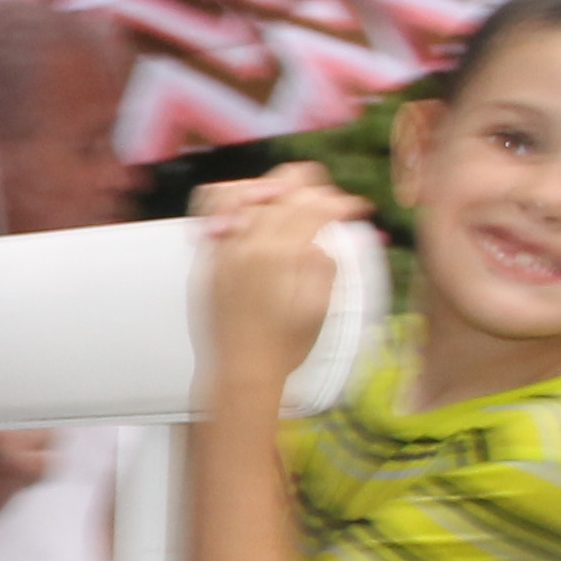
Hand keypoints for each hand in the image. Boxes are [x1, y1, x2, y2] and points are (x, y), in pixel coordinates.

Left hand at [195, 162, 369, 388]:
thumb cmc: (281, 349)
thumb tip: (320, 242)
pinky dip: (231, 200)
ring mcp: (222, 251)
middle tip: (328, 198)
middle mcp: (247, 247)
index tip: (354, 209)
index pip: (313, 208)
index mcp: (280, 257)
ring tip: (289, 193)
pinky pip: (209, 213)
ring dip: (271, 186)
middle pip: (282, 192)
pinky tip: (249, 205)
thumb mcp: (317, 310)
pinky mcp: (206, 260)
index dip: (339, 203)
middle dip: (313, 188)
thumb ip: (322, 268)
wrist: (239, 373)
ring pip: (244, 193)